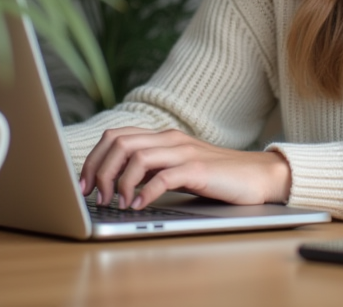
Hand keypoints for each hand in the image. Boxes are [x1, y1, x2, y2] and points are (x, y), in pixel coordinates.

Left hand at [78, 127, 291, 209]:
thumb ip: (152, 169)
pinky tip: (139, 206)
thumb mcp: (177, 169)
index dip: (94, 159)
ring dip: (119, 182)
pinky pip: (163, 176)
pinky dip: (144, 193)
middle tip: (97, 196)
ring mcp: (184, 152)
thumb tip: (116, 183)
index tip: (83, 184)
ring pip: (136, 156)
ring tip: (117, 203)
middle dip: (100, 170)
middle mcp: (170, 139)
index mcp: (162, 137)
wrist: (258, 175)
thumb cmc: (217, 177)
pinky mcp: (198, 168)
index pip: (115, 135)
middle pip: (119, 142)